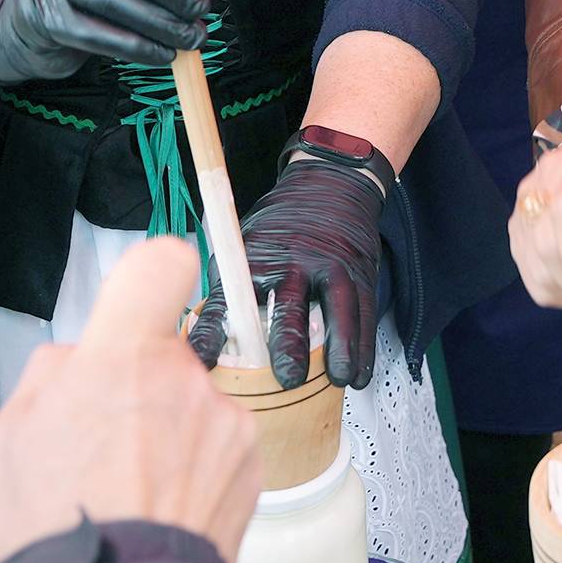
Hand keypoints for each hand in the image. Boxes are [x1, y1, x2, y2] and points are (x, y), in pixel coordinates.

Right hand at [0, 237, 263, 562]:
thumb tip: (75, 361)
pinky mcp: (249, 461)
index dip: (149, 273)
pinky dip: (196, 466)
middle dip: (140, 385)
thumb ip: (50, 375)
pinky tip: (161, 501)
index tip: (141, 295)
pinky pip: (219, 442)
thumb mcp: (8, 437)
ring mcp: (222, 420)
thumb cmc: (57, 527)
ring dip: (169, 430)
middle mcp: (183, 378)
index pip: (160, 263)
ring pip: (192, 402)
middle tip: (105, 440)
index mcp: (122, 356)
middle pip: (166, 352)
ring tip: (131, 484)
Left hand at [196, 152, 387, 388]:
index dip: (211, 336)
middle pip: (289, 309)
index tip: (199, 366)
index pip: (226, 302)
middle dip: (288, 348)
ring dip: (338, 350)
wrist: (330, 181)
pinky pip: (362, 313)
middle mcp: (292, 262)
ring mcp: (330, 266)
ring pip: (337, 311)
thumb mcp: (247, 243)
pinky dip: (362, 346)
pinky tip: (358, 374)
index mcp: (254, 259)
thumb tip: (207, 336)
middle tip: (286, 380)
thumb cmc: (283, 222)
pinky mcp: (359, 272)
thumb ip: (233, 284)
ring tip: (338, 379)